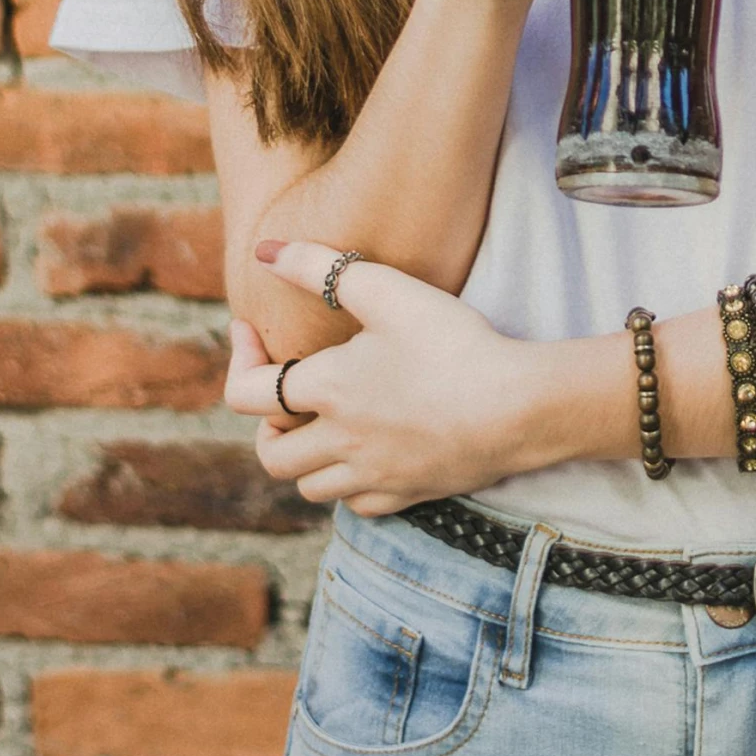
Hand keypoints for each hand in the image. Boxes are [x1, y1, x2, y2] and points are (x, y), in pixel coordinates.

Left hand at [224, 241, 560, 516]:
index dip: (238, 358)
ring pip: (309, 487)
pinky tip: (367, 452)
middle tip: (287, 392)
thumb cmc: (452, 344)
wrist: (516, 407)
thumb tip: (262, 251)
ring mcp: (373, 476)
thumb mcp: (386, 289)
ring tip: (325, 421)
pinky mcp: (408, 494)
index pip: (245, 393)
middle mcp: (340, 443)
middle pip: (271, 455)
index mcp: (327, 391)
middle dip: (267, 423)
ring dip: (304, 457)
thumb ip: (319, 267)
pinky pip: (357, 504)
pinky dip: (348, 482)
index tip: (250, 331)